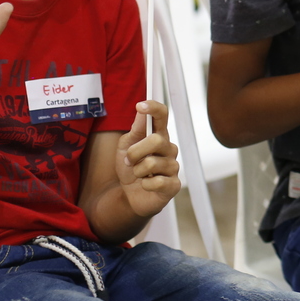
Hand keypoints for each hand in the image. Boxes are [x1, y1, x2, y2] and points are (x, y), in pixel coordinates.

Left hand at [116, 101, 180, 217]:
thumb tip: (140, 111)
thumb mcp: (125, 146)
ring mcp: (173, 167)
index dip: (154, 108)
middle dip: (135, 152)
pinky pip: (157, 182)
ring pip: (152, 163)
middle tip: (129, 161)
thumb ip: (135, 130)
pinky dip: (145, 184)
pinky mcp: (173, 185)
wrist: (129, 195)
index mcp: (158, 135)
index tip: (140, 106)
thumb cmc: (130, 167)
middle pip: (156, 140)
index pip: (162, 116)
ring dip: (137, 171)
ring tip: (138, 175)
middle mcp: (169, 148)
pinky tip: (146, 185)